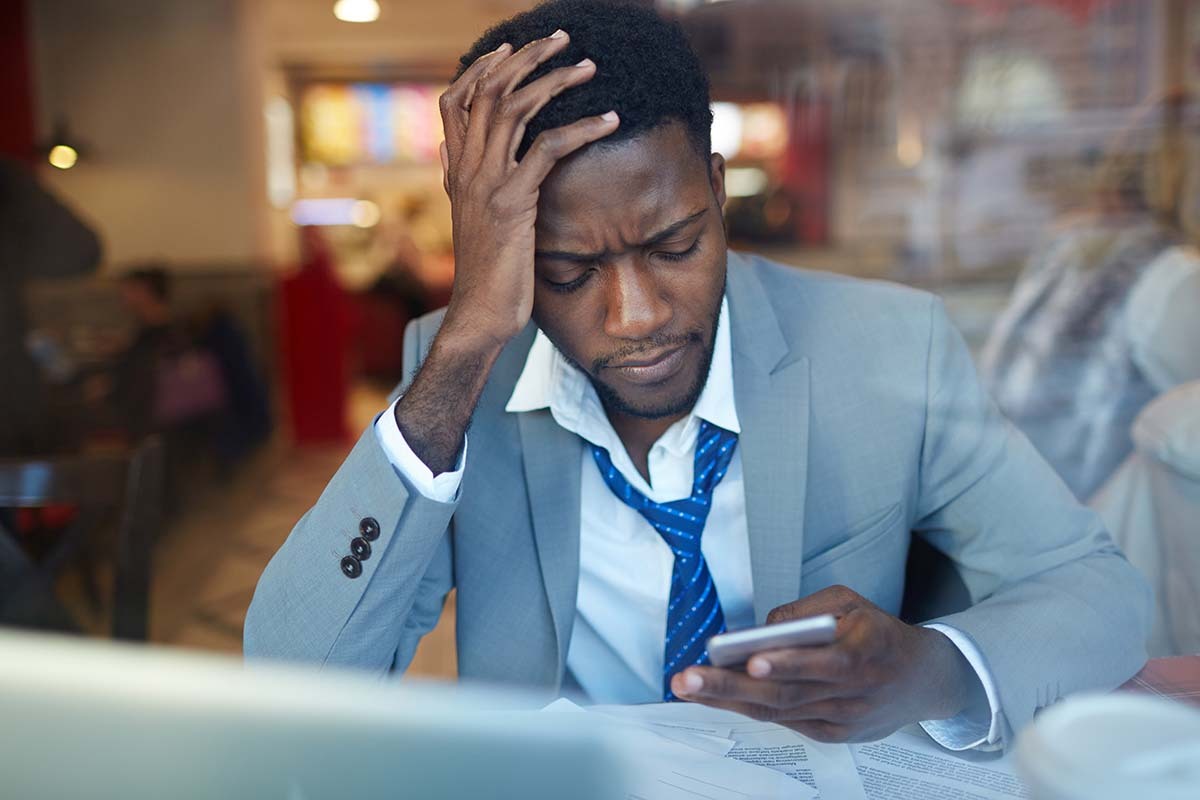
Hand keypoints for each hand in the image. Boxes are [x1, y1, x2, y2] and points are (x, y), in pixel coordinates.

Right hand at [437, 30, 618, 350]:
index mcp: (457, 171)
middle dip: (527, 58)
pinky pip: (547, 149)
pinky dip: (582, 128)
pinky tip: (611, 120)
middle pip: (489, 91)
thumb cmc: (488, 273)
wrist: (480, 315)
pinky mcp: (513, 203)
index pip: (455, 100)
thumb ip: (465, 183)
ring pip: (516, 108)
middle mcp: (466, 169)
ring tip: (591, 66)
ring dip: (556, 80)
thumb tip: (456, 155)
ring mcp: (486, 184)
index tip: (512, 48)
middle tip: (563, 39)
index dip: (482, 69)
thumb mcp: (471, 220)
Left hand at [671, 585, 979, 742]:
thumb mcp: (852, 604)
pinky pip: (785, 721)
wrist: (925, 680)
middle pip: (785, 694)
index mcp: (862, 653)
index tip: (752, 659)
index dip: (787, 664)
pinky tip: (717, 696)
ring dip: (728, 699)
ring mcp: (840, 719)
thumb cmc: (880, 633)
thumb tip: (764, 627)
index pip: (821, 663)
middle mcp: (851, 692)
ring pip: (778, 711)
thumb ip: (809, 610)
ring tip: (687, 687)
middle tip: (688, 678)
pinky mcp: (832, 733)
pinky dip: (749, 708)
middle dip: (731, 686)